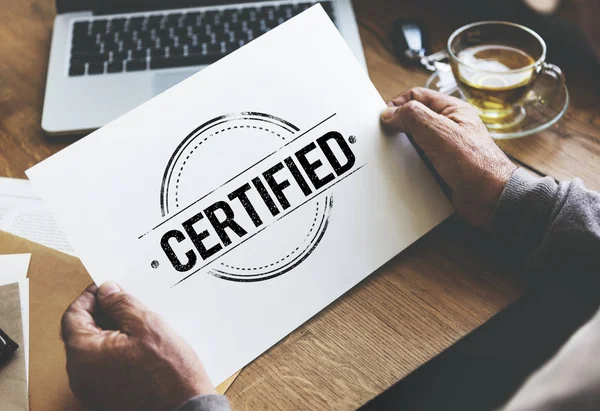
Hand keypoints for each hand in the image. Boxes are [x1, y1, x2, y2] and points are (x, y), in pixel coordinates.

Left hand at [61, 282, 214, 410]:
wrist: (186, 407)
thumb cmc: (169, 373)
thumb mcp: (146, 324)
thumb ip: (121, 303)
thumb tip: (107, 291)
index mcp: (84, 354)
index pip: (73, 315)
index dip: (90, 296)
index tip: (106, 287)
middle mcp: (81, 375)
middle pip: (81, 332)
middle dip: (102, 314)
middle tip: (125, 302)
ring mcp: (92, 389)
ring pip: (94, 350)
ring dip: (110, 332)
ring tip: (137, 324)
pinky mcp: (106, 397)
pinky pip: (103, 366)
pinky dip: (116, 351)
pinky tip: (139, 345)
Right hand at [381, 87, 516, 227]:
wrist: (489, 199)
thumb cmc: (476, 164)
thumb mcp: (439, 132)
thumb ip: (413, 116)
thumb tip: (390, 113)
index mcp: (452, 110)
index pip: (417, 96)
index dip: (397, 104)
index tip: (384, 118)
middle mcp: (447, 127)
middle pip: (413, 119)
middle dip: (397, 126)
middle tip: (385, 136)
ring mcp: (444, 148)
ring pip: (413, 141)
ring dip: (402, 148)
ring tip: (393, 154)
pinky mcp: (440, 167)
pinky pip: (417, 161)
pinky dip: (407, 165)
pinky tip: (403, 170)